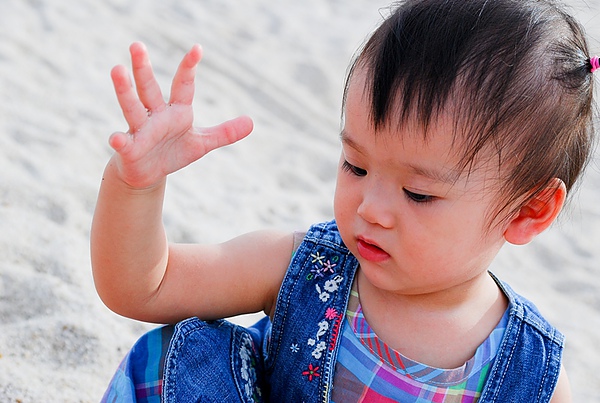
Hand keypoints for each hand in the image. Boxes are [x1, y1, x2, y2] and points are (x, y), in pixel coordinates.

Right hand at [108, 42, 252, 188]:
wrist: (147, 173)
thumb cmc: (173, 152)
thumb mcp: (202, 143)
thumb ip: (224, 132)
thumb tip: (252, 122)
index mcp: (176, 111)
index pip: (183, 85)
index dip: (189, 68)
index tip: (198, 48)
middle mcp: (156, 115)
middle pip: (149, 88)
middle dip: (143, 68)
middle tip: (136, 45)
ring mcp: (140, 130)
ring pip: (132, 107)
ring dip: (124, 90)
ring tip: (117, 69)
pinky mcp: (129, 148)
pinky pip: (124, 143)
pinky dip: (119, 140)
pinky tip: (115, 139)